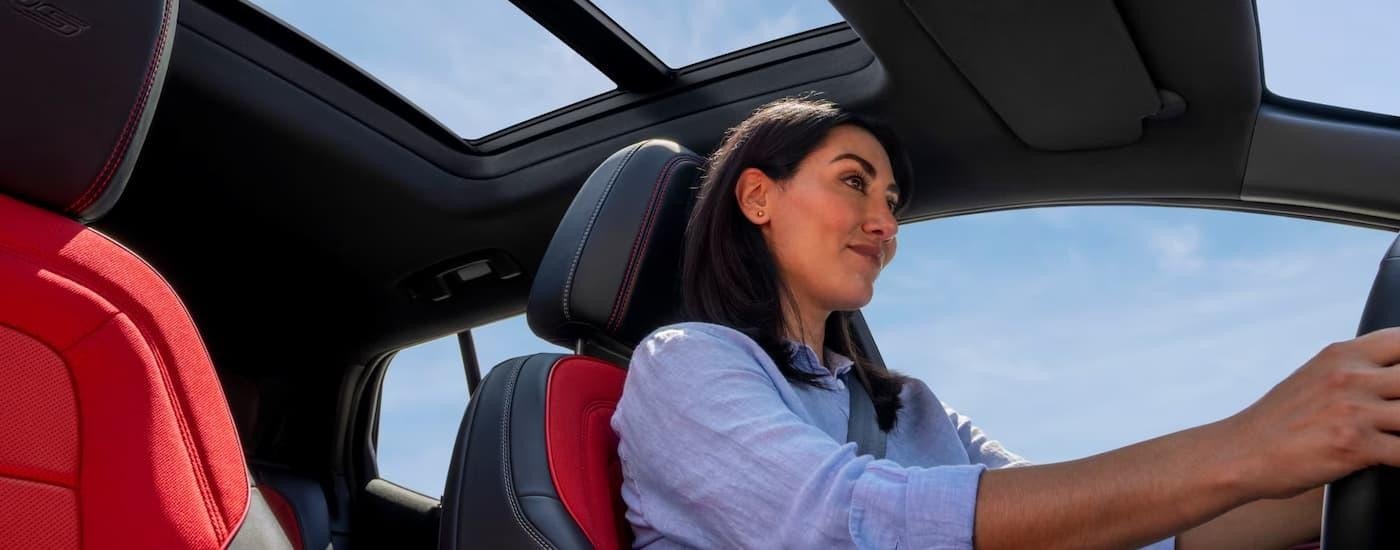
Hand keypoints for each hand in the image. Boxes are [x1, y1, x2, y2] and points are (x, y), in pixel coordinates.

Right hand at [1225, 327, 1399, 499]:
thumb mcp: (1316, 377)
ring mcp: (1353, 410)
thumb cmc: (1280, 422)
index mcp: (1342, 354)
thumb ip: (1357, 369)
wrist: (1241, 453)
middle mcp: (1350, 376)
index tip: (1399, 386)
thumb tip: (1396, 374)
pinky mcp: (1355, 446)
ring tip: (1395, 432)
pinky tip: (1395, 456)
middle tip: (1397, 412)